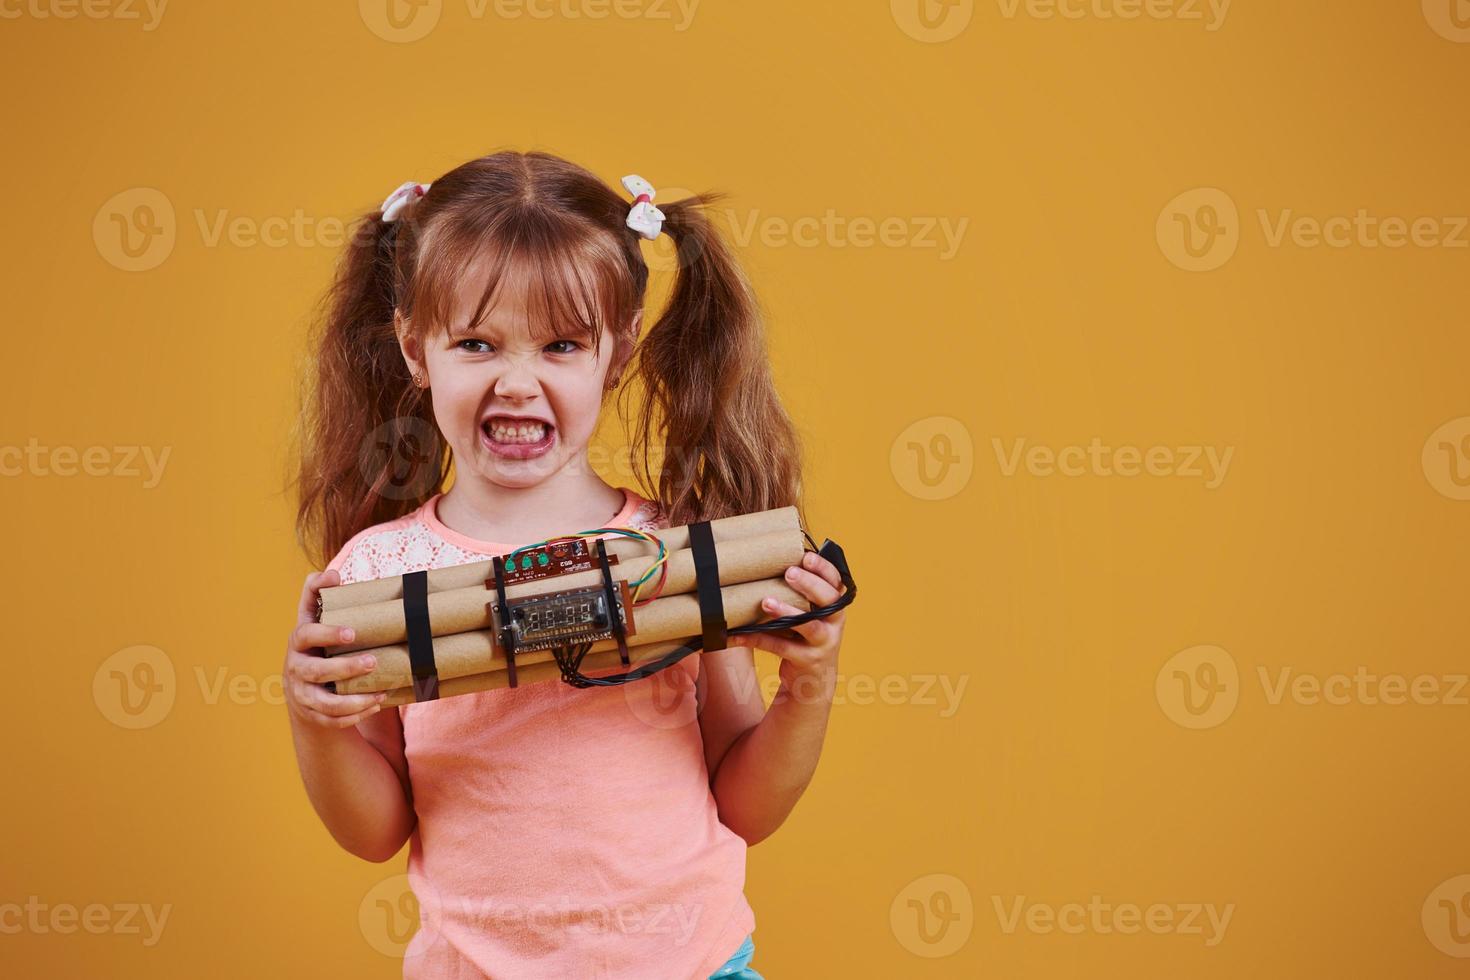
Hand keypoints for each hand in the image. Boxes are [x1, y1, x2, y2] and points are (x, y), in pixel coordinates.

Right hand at [283, 568, 387, 729]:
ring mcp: (302, 693)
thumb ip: (317, 594)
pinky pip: (333, 719)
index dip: (327, 633)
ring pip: (326, 702)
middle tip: (374, 661)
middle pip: (317, 671)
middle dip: (346, 668)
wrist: (302, 688)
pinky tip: (376, 704)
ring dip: (355, 699)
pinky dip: (356, 715)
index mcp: (299, 642)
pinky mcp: (312, 714)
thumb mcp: (313, 620)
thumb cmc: (316, 646)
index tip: (352, 632)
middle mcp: (296, 668)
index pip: (306, 634)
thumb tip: (333, 573)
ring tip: (381, 691)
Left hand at [730, 550, 846, 701]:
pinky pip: (781, 647)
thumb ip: (798, 594)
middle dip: (809, 584)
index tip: (807, 556)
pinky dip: (758, 639)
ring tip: (766, 602)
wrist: (813, 680)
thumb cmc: (805, 637)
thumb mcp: (809, 614)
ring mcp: (823, 643)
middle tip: (789, 573)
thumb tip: (765, 565)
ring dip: (786, 611)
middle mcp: (834, 622)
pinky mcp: (807, 660)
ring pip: (808, 625)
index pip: (835, 581)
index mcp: (835, 605)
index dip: (824, 568)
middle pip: (828, 599)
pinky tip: (738, 634)